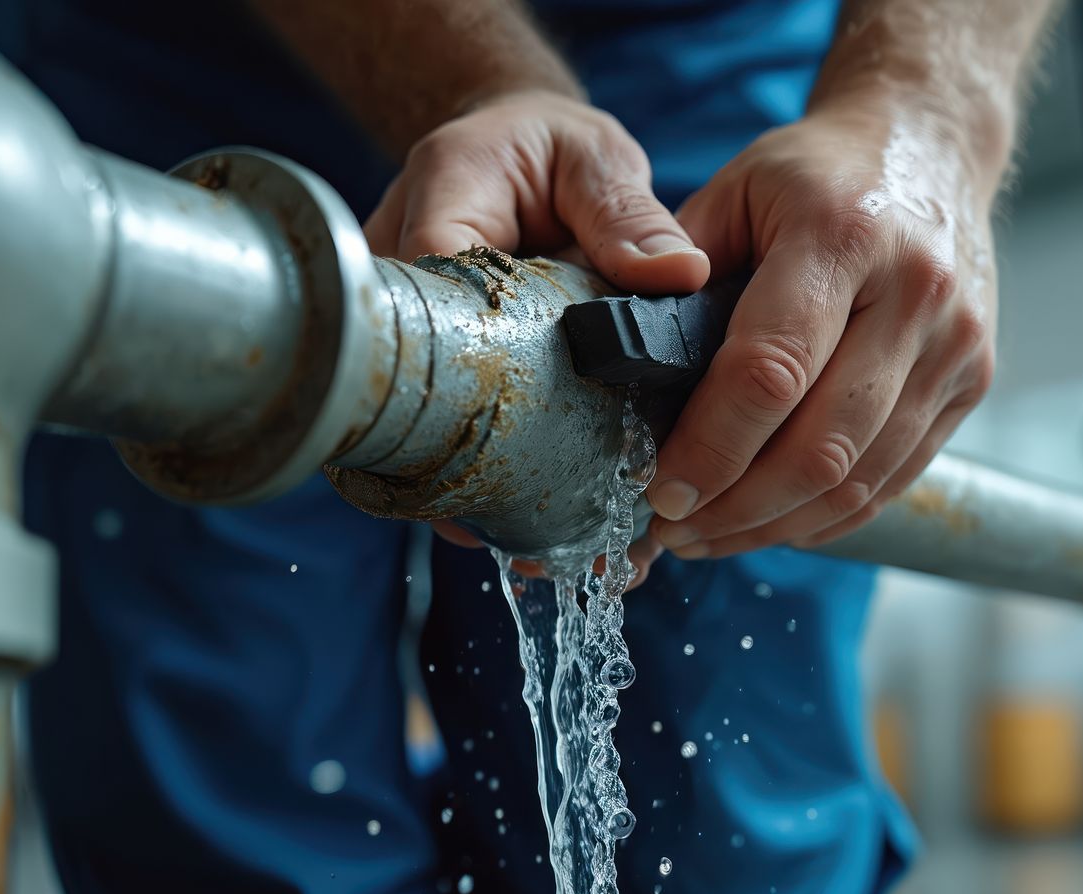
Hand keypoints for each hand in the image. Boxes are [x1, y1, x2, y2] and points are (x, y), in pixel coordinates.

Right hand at [373, 90, 706, 585]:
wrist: (513, 154)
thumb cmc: (551, 151)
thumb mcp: (594, 159)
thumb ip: (628, 212)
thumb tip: (679, 272)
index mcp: (440, 204)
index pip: (429, 293)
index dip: (461, 373)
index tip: (506, 443)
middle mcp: (403, 275)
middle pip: (409, 382)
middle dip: (459, 463)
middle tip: (512, 529)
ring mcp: (412, 333)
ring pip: (419, 422)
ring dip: (473, 488)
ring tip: (535, 553)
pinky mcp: (435, 370)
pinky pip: (448, 430)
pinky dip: (492, 480)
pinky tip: (540, 535)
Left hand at [643, 104, 998, 558]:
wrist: (930, 145)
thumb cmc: (815, 173)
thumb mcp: (733, 191)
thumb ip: (676, 275)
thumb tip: (619, 372)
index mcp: (844, 235)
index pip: (771, 370)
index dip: (711, 447)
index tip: (659, 490)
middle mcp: (915, 293)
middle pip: (822, 445)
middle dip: (736, 508)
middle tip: (674, 529)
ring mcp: (956, 344)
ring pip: (860, 478)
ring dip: (776, 525)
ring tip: (710, 535)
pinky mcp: (972, 382)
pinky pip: (894, 479)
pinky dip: (827, 516)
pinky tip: (771, 521)